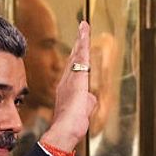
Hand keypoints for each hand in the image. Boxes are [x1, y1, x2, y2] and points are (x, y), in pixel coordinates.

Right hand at [40, 21, 98, 152]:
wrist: (65, 129)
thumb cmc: (72, 125)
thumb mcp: (82, 111)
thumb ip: (87, 101)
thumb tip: (90, 98)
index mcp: (66, 89)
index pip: (72, 69)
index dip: (75, 57)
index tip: (77, 47)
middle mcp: (66, 81)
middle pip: (74, 58)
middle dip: (78, 43)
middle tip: (81, 29)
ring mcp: (71, 78)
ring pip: (78, 54)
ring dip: (81, 39)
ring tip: (84, 26)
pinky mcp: (78, 77)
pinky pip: (81, 56)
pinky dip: (83, 43)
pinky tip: (84, 32)